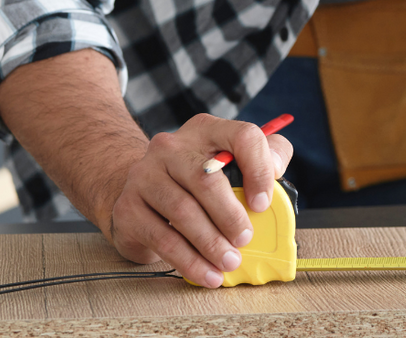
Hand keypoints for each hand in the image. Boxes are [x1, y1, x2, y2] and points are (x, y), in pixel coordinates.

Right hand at [102, 113, 291, 286]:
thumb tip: (277, 170)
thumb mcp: (229, 160)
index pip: (241, 136)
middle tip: (245, 240)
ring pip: (183, 211)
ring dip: (211, 243)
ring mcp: (144, 175)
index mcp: (205, 130)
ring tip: (229, 262)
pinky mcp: (128, 208)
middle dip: (230, 215)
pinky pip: (163, 238)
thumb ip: (264, 156)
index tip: (264, 202)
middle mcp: (170, 147)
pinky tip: (207, 273)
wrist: (136, 192)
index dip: (258, 169)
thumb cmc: (194, 181)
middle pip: (206, 178)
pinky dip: (189, 261)